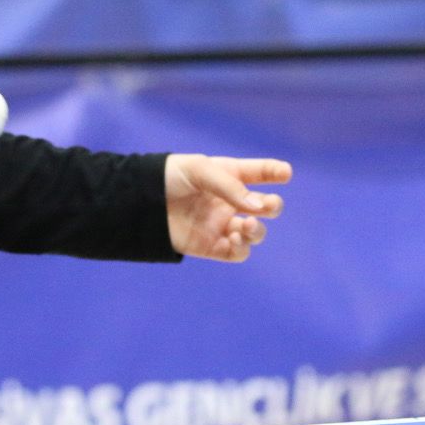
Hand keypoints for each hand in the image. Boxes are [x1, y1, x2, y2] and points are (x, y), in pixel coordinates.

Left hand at [164, 155, 290, 263]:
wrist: (138, 202)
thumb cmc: (168, 177)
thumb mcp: (201, 171)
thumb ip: (232, 188)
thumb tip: (259, 209)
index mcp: (228, 176)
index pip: (258, 173)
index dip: (274, 171)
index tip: (285, 173)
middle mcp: (228, 201)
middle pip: (265, 206)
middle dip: (273, 205)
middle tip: (267, 206)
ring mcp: (221, 224)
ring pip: (255, 232)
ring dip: (257, 230)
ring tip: (245, 225)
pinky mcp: (211, 246)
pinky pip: (237, 253)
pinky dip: (242, 248)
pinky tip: (234, 238)